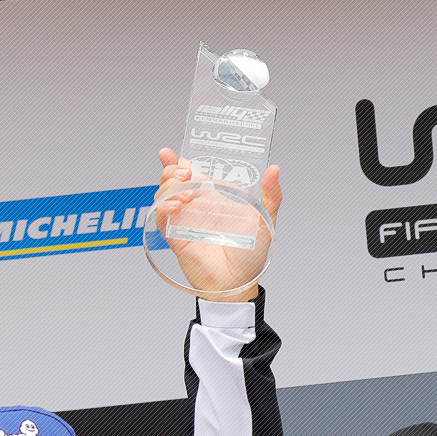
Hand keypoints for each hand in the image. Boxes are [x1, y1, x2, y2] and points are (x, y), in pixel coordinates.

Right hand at [155, 148, 283, 301]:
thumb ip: (271, 195)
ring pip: (164, 195)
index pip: (190, 175)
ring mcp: (184, 221)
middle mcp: (195, 207)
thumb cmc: (252, 254)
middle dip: (172, 170)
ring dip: (169, 187)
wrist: (239, 283)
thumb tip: (275, 169)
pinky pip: (162, 218)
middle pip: (172, 180)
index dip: (177, 161)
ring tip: (186, 192)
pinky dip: (164, 208)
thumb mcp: (266, 219)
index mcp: (213, 199)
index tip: (169, 152)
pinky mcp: (175, 237)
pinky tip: (176, 206)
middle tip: (185, 171)